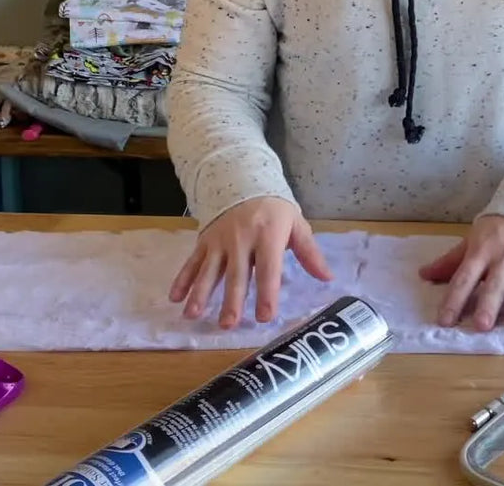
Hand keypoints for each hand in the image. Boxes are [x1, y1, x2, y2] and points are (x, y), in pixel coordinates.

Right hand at [168, 196, 331, 328]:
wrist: (242, 179)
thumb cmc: (274, 210)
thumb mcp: (295, 224)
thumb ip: (309, 253)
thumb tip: (328, 278)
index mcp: (268, 236)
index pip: (268, 269)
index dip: (267, 293)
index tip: (265, 317)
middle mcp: (242, 240)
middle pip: (236, 274)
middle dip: (231, 300)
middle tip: (228, 324)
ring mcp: (220, 241)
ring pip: (209, 271)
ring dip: (200, 293)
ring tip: (193, 315)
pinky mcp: (205, 241)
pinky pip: (192, 262)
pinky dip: (182, 280)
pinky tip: (175, 297)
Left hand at [419, 215, 503, 330]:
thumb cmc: (502, 227)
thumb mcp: (475, 239)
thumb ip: (452, 260)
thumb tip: (423, 275)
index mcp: (483, 250)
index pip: (465, 277)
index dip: (454, 298)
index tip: (445, 321)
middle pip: (496, 282)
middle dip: (489, 303)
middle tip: (482, 326)